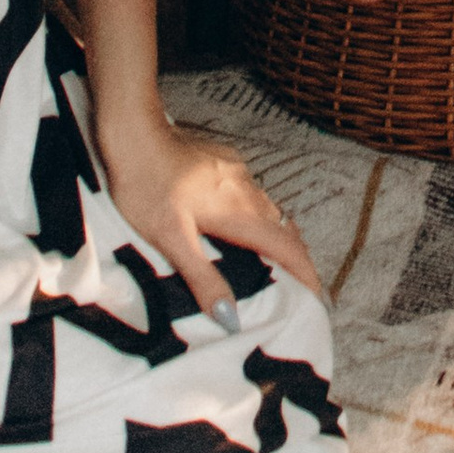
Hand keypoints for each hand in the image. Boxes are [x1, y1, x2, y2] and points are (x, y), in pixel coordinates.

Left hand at [99, 112, 320, 322]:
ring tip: (274, 266)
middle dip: (296, 261)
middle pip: (285, 230)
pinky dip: (259, 220)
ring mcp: (238, 174)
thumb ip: (204, 278)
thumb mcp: (170, 239)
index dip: (306, 273)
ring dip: (278, 240)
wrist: (136, 134)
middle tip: (299, 291)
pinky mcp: (226, 163)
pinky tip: (242, 228)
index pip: (287, 247)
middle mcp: (247, 192)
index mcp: (239, 213)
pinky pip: (254, 197)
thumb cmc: (147, 188)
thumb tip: (231, 318)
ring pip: (270, 212)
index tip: (318, 299)